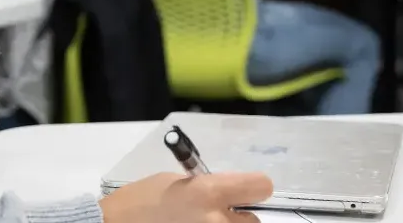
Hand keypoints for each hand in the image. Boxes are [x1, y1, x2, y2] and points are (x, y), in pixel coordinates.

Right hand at [99, 172, 273, 222]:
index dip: (254, 188)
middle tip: (212, 216)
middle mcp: (216, 221)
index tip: (246, 192)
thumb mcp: (175, 183)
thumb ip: (208, 187)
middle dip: (236, 219)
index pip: (261, 186)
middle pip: (253, 221)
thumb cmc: (140, 202)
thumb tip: (230, 194)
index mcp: (209, 193)